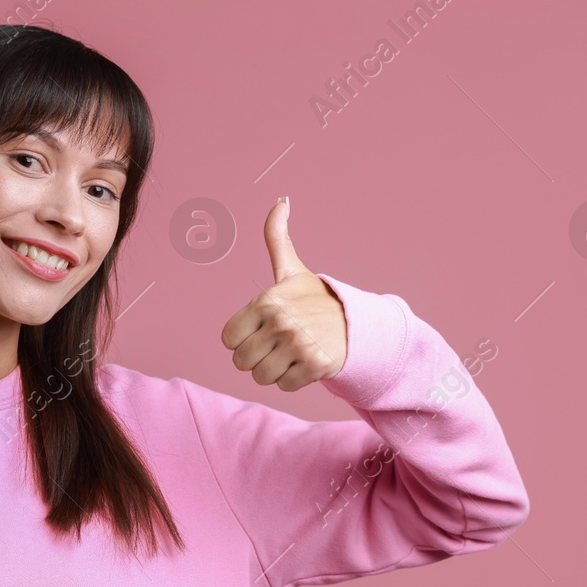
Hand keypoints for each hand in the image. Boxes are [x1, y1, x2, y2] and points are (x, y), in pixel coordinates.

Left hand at [220, 196, 348, 390]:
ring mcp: (299, 344)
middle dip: (258, 357)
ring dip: (275, 370)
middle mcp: (282, 322)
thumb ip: (277, 237)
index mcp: (267, 301)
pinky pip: (284, 386)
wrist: (358, 323)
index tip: (262, 330)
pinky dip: (294, 380)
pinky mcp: (315, 366)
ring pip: (261, 376)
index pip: (228, 339)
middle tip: (279, 344)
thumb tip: (281, 200)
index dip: (243, 339)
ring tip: (293, 353)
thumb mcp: (292, 269)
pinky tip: (306, 362)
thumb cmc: (315, 299)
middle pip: (241, 362)